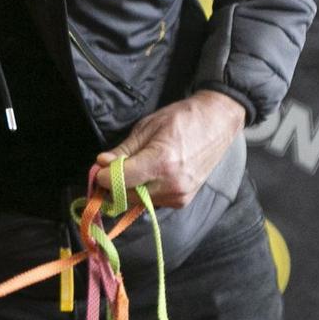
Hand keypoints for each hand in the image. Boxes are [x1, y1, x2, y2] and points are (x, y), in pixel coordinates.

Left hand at [94, 91, 245, 209]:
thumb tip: (102, 163)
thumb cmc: (182, 118)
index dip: (104, 175)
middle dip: (113, 184)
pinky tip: (150, 175)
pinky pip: (152, 202)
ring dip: (129, 189)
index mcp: (161, 163)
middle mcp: (171, 185)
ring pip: (138, 201)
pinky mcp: (183, 200)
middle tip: (112, 168)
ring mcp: (179, 196)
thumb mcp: (147, 127)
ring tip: (135, 168)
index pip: (119, 182)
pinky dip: (145, 191)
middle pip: (126, 196)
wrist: (218, 121)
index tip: (100, 166)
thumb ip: (124, 150)